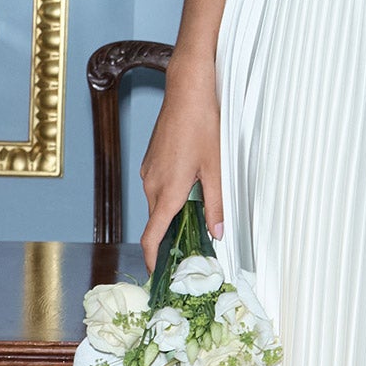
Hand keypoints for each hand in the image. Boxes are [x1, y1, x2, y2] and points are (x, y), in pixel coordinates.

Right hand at [139, 63, 221, 266]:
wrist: (187, 91)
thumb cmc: (202, 126)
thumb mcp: (216, 169)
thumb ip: (216, 205)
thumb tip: (218, 233)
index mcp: (166, 191)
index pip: (151, 235)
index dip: (152, 258)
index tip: (157, 274)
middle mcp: (151, 184)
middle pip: (158, 220)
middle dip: (171, 234)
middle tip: (194, 244)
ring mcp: (148, 171)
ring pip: (159, 202)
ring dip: (174, 210)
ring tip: (198, 210)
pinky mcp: (150, 160)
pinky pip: (158, 186)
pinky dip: (171, 193)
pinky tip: (191, 182)